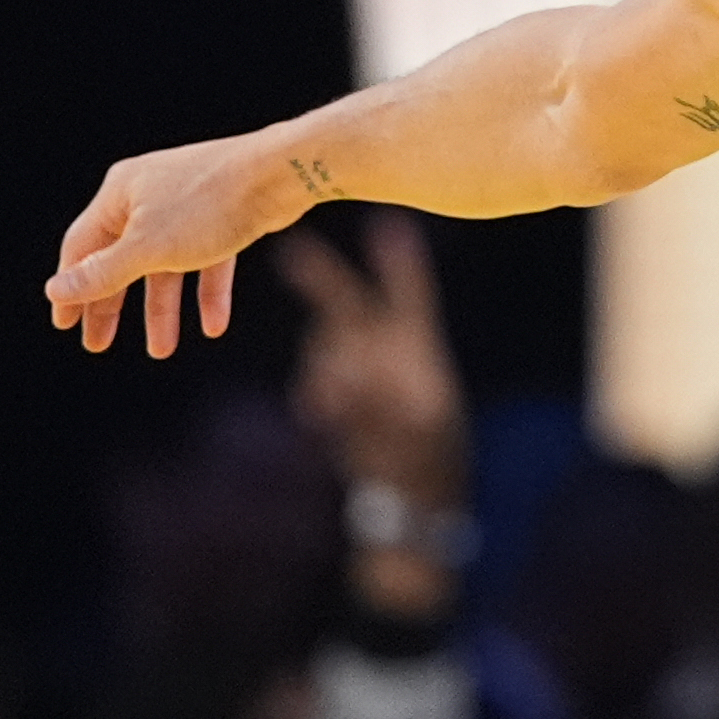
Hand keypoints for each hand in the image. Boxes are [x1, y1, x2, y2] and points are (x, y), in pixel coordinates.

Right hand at [46, 133, 307, 355]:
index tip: (65, 325)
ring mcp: (188, 205)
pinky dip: (207, 292)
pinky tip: (213, 327)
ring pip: (167, 266)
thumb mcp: (149, 248)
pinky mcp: (225, 215)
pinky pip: (208, 260)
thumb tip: (55, 290)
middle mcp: (149, 194)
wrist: (281, 174)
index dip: (71, 288)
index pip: (81, 247)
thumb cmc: (208, 205)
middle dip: (112, 304)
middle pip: (121, 258)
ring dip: (163, 308)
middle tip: (98, 345)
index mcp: (120, 194)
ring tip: (162, 350)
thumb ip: (103, 273)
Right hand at [281, 214, 466, 510]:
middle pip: (346, 300)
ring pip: (325, 347)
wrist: (409, 493)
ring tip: (344, 403)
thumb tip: (343, 380)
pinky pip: (315, 383)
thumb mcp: (417, 426)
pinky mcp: (334, 396)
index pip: (407, 292)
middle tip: (289, 249)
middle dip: (318, 273)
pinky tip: (326, 415)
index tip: (390, 225)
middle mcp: (383, 350)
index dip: (398, 260)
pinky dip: (318, 392)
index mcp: (417, 345)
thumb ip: (379, 398)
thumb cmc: (429, 457)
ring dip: (328, 366)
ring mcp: (354, 371)